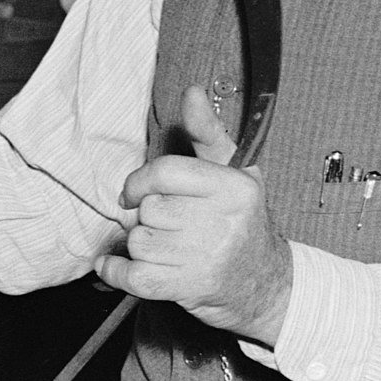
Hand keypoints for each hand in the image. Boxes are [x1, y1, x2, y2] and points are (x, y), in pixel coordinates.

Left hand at [93, 86, 291, 340]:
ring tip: (162, 248)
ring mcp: (205, 258)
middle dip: (148, 216)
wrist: (264, 284)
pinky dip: (116, 271)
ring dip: (140, 245)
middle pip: (149, 209)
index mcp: (233, 188)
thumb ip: (208, 133)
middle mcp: (222, 222)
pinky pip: (133, 276)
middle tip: (166, 225)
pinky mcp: (188, 288)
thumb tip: (192, 92)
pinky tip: (117, 265)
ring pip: (139, 241)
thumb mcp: (236, 172)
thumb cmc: (241, 221)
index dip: (140, 182)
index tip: (135, 192)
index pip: (165, 173)